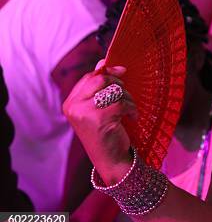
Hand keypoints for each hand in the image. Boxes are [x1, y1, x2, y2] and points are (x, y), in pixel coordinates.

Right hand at [62, 60, 137, 183]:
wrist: (111, 160)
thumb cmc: (106, 132)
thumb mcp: (99, 108)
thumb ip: (99, 86)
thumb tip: (103, 62)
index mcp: (70, 103)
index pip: (89, 77)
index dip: (107, 72)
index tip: (122, 72)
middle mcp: (73, 107)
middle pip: (100, 79)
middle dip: (118, 84)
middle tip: (125, 96)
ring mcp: (84, 113)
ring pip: (113, 90)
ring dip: (127, 98)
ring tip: (128, 110)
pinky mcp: (99, 119)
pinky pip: (122, 103)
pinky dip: (132, 109)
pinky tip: (132, 117)